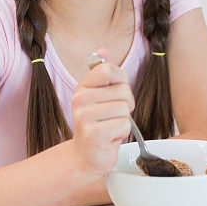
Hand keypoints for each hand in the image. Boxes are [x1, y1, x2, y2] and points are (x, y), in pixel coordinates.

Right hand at [71, 47, 134, 176]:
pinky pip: (124, 125)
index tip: (116, 93)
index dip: (121, 81)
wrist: (86, 155)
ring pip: (125, 109)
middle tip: (112, 116)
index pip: (109, 69)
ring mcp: (84, 117)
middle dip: (126, 105)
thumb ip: (104, 73)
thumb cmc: (98, 124)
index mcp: (83, 87)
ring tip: (110, 127)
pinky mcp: (93, 134)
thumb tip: (103, 50)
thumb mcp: (101, 96)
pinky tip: (109, 138)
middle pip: (123, 91)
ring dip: (123, 121)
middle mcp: (80, 100)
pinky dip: (122, 134)